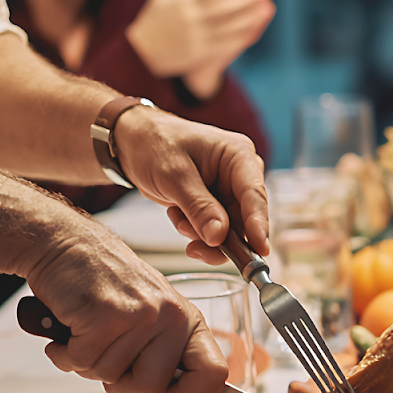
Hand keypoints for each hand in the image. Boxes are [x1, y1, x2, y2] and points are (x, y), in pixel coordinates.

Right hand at [24, 222, 227, 392]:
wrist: (68, 245)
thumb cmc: (106, 284)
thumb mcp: (151, 315)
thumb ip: (163, 353)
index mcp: (188, 321)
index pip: (214, 375)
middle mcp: (171, 317)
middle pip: (151, 390)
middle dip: (119, 383)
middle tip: (107, 352)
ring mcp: (140, 315)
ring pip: (109, 378)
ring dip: (87, 361)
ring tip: (89, 328)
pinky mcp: (105, 316)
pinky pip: (80, 362)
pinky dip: (65, 351)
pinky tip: (72, 325)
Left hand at [109, 104, 268, 262]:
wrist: (132, 142)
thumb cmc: (154, 143)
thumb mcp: (174, 175)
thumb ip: (199, 207)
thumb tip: (219, 237)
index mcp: (238, 156)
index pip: (255, 194)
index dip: (259, 224)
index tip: (260, 250)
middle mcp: (239, 175)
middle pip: (244, 218)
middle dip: (220, 237)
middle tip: (196, 249)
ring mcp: (227, 190)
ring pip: (229, 229)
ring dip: (202, 234)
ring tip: (178, 219)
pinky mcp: (214, 203)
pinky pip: (213, 229)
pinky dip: (193, 230)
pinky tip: (177, 214)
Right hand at [126, 0, 275, 97]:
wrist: (141, 54)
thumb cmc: (157, 18)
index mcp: (181, 1)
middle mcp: (190, 18)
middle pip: (224, 5)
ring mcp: (196, 37)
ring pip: (228, 24)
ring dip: (250, 14)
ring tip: (268, 3)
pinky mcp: (201, 53)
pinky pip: (225, 42)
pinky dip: (242, 33)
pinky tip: (256, 25)